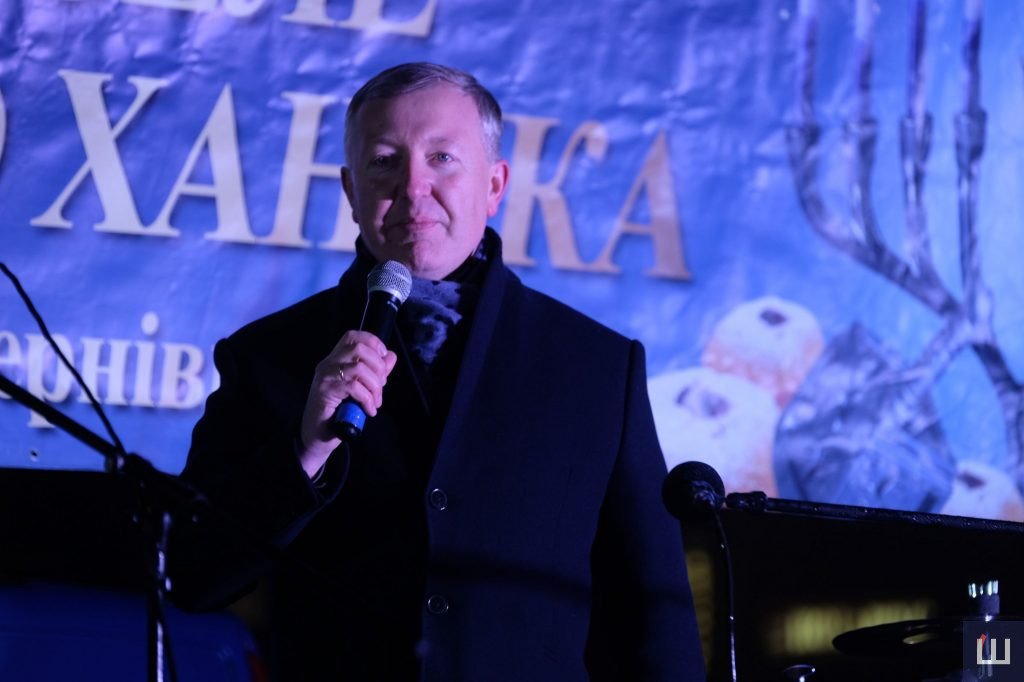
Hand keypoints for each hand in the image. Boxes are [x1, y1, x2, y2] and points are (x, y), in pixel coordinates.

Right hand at [298, 330, 397, 476]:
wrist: (317, 436)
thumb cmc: (339, 413)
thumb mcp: (361, 389)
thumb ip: (375, 372)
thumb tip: (391, 356)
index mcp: (335, 359)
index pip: (353, 336)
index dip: (373, 342)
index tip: (384, 358)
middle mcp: (328, 363)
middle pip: (359, 348)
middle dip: (378, 367)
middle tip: (380, 387)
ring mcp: (324, 376)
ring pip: (359, 368)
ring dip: (375, 387)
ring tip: (375, 402)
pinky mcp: (324, 391)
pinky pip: (353, 387)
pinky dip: (367, 399)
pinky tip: (369, 410)